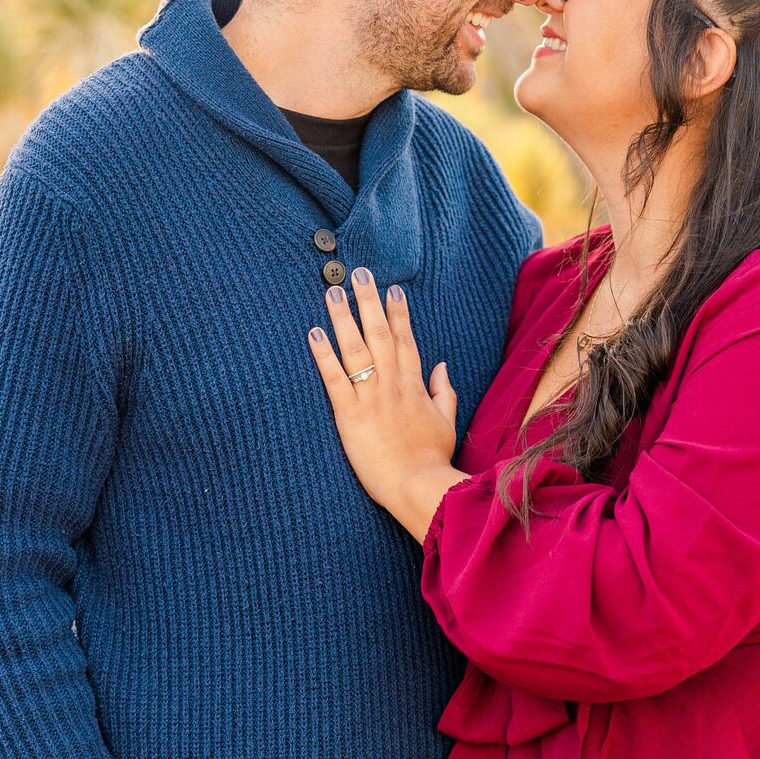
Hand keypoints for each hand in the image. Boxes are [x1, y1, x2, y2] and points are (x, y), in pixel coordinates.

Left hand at [307, 268, 467, 539]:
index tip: (392, 289)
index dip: (398, 313)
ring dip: (343, 318)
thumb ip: (443, 391)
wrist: (419, 485)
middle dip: (369, 301)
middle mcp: (392, 384)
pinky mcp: (350, 415)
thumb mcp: (446, 422)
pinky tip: (313, 332)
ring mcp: (371, 397)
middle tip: (359, 273)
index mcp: (414, 385)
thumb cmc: (433, 459)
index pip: (405, 340)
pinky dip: (323, 354)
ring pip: (355, 349)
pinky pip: (334, 378)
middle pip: (380, 334)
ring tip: (332, 292)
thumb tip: (441, 366)